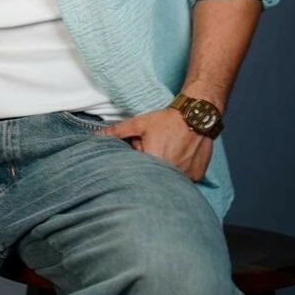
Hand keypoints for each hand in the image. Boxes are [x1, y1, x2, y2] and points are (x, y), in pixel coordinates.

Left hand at [94, 106, 213, 182]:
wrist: (196, 115)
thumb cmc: (166, 120)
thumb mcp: (139, 123)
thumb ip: (117, 131)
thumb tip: (97, 135)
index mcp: (154, 161)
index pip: (139, 168)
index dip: (141, 157)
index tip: (147, 147)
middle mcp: (171, 172)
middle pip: (155, 174)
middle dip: (153, 164)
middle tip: (160, 147)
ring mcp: (186, 175)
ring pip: (171, 178)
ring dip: (168, 169)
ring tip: (172, 150)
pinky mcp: (197, 175)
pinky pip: (186, 178)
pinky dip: (183, 170)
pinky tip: (183, 156)